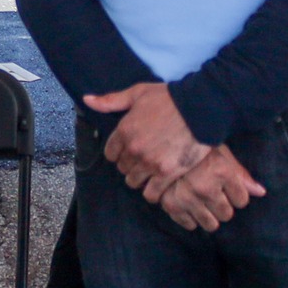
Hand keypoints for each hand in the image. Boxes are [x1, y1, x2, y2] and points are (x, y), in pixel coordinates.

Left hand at [85, 81, 209, 198]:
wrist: (200, 108)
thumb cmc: (169, 98)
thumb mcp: (137, 94)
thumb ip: (110, 101)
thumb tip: (87, 99)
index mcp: (124, 131)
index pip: (110, 154)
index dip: (119, 153)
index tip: (129, 150)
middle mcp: (133, 150)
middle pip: (122, 168)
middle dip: (130, 165)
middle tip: (143, 160)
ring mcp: (150, 163)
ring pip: (134, 182)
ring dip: (141, 179)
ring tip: (151, 172)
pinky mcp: (167, 173)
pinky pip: (152, 193)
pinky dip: (153, 192)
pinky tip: (160, 184)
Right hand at [157, 145, 266, 229]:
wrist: (158, 137)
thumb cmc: (192, 142)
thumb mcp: (219, 151)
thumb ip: (239, 172)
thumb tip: (261, 192)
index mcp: (221, 172)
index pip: (242, 200)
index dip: (235, 194)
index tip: (226, 185)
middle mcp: (206, 188)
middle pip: (227, 214)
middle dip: (223, 206)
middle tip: (212, 194)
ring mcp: (187, 198)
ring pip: (210, 224)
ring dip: (208, 215)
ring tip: (201, 201)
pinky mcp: (170, 205)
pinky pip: (188, 224)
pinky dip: (190, 219)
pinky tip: (188, 206)